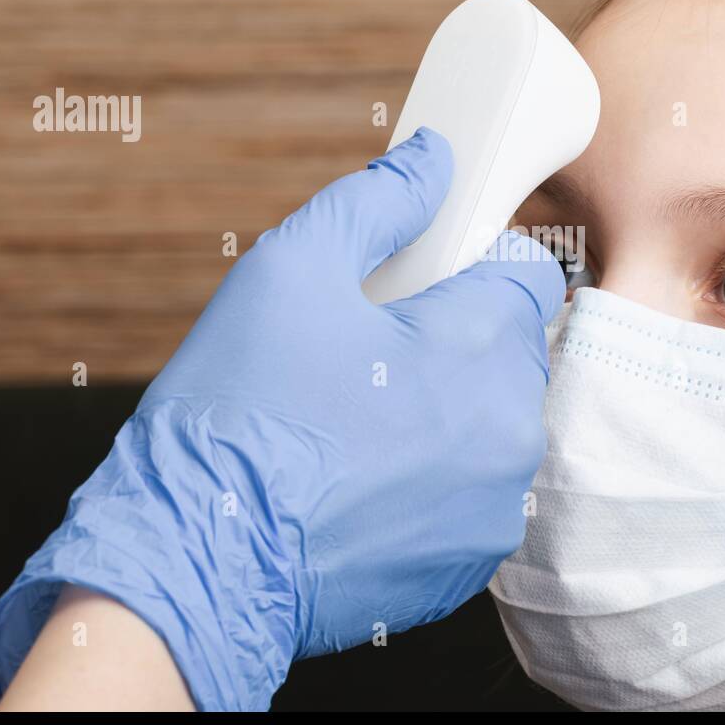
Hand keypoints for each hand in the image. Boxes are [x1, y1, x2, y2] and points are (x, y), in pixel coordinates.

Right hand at [0, 127, 565, 710]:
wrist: (197, 563)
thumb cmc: (238, 415)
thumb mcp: (290, 267)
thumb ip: (378, 200)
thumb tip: (432, 160)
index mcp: (481, 348)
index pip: (527, 273)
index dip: (472, 263)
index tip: (420, 280)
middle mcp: (510, 431)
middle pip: (510, 349)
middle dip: (454, 337)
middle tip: (367, 351)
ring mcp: (495, 505)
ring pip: (490, 422)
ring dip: (445, 409)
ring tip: (354, 420)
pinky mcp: (469, 560)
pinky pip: (470, 490)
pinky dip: (433, 476)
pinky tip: (360, 478)